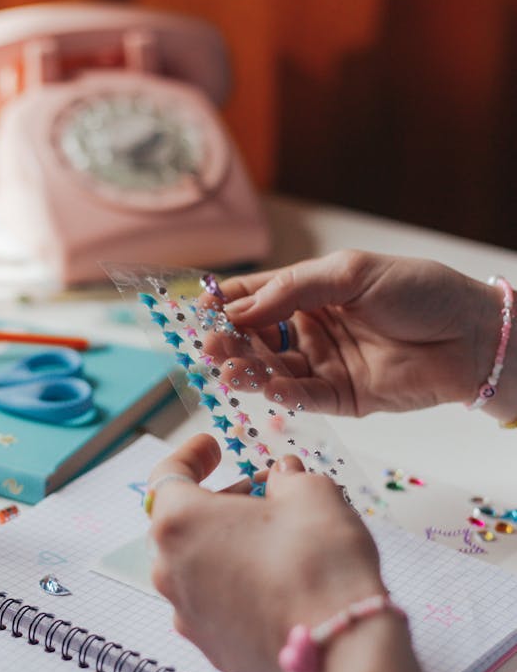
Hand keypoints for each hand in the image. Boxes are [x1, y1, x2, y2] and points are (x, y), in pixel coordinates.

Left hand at [147, 433, 385, 671]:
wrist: (339, 646)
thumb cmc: (319, 561)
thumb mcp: (310, 493)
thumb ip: (288, 477)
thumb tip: (283, 477)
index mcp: (180, 522)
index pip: (168, 475)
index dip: (191, 455)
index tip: (213, 447)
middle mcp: (170, 570)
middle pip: (181, 523)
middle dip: (217, 502)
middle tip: (259, 493)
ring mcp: (187, 614)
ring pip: (196, 565)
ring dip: (225, 544)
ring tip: (272, 537)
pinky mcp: (211, 646)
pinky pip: (213, 603)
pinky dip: (234, 583)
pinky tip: (273, 580)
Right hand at [212, 250, 501, 414]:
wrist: (471, 335)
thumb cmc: (420, 292)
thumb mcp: (353, 273)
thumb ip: (295, 288)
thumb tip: (240, 307)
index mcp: (313, 292)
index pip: (259, 296)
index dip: (228, 303)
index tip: (199, 310)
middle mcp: (314, 329)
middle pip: (258, 337)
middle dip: (232, 341)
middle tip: (210, 347)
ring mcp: (326, 365)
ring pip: (275, 370)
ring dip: (249, 370)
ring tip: (229, 370)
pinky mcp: (343, 398)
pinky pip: (305, 398)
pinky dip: (284, 394)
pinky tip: (268, 387)